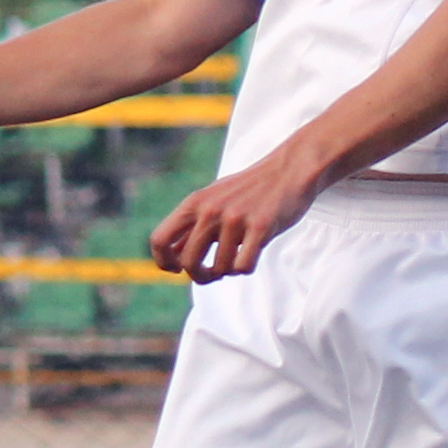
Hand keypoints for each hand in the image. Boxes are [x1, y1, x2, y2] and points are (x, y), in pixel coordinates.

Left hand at [150, 147, 327, 281]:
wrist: (287, 171)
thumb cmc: (249, 190)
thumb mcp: (212, 199)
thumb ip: (192, 225)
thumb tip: (171, 259)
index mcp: (194, 203)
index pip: (160, 240)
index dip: (164, 261)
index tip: (177, 269)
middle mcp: (210, 210)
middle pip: (188, 262)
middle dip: (199, 276)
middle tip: (211, 275)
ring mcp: (235, 219)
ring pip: (220, 268)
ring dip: (227, 271)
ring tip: (236, 259)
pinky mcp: (260, 227)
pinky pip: (243, 266)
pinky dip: (245, 268)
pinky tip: (250, 257)